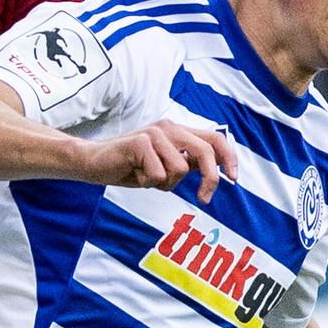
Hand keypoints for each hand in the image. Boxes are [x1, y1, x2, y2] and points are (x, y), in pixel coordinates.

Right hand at [76, 118, 238, 200]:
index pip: (215, 138)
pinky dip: (148, 183)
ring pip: (180, 169)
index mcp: (178, 131)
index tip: (233, 179)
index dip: (229, 158)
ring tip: (148, 177)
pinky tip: (135, 174)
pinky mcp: (140, 142)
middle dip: (210, 179)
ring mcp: (154, 133)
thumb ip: (187, 163)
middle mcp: (169, 127)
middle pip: (205, 152)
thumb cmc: (129, 166)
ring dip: (165, 183)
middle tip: (205, 200)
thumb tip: (214, 169)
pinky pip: (158, 174)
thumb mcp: (164, 166)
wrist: (93, 162)